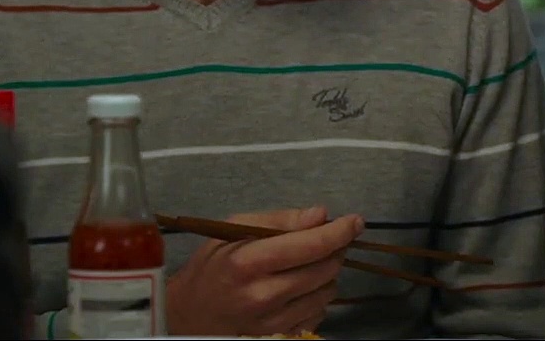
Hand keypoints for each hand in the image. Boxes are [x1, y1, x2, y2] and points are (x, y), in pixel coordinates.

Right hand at [165, 206, 362, 336]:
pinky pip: (318, 314)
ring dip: (327, 274)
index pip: (310, 245)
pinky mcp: (278, 336)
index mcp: (249, 262)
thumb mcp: (235, 230)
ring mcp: (272, 321)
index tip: (355, 221)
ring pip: (327, 292)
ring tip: (308, 265)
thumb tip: (320, 215)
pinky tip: (300, 288)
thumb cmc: (213, 266)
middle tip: (329, 240)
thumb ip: (279, 220)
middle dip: (336, 249)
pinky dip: (317, 297)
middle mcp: (262, 295)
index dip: (340, 231)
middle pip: (325, 269)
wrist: (189, 314)